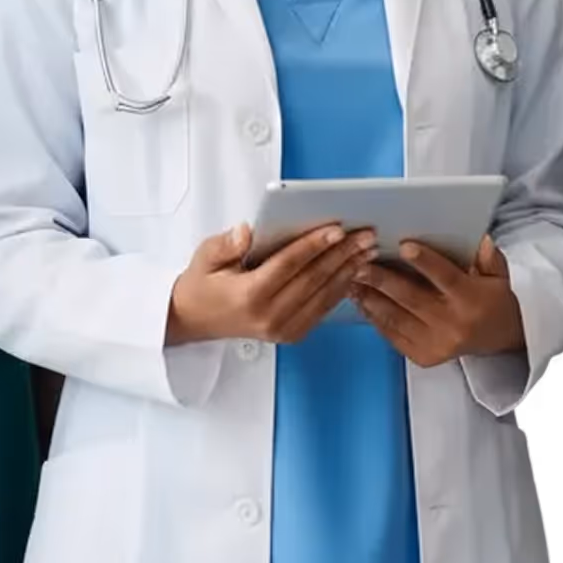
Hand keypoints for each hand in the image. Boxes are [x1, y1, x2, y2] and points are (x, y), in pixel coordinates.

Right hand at [166, 222, 379, 345]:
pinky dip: (341, 288)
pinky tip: (353, 271)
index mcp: (249, 295)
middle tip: (364, 235)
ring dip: (348, 271)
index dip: (314, 245)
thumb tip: (247, 231)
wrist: (194, 319)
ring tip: (367, 250)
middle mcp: (269, 316)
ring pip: (323, 295)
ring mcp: (282, 329)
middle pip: (313, 279)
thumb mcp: (205, 257)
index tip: (337, 229)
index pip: (289, 264)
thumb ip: (226, 244)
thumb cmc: (202, 285)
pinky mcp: (290, 333)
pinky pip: (322, 309)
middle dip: (342, 254)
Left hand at [351, 235, 523, 367]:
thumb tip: (477, 236)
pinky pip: (393, 335)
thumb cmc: (493, 298)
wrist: (499, 338)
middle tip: (360, 263)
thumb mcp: (498, 273)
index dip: (425, 262)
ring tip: (352, 280)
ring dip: (371, 298)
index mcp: (471, 300)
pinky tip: (361, 301)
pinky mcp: (423, 356)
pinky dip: (375, 317)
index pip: (445, 277)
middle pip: (412, 298)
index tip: (404, 245)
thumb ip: (486, 255)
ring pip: (396, 318)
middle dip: (383, 280)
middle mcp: (453, 324)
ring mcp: (436, 344)